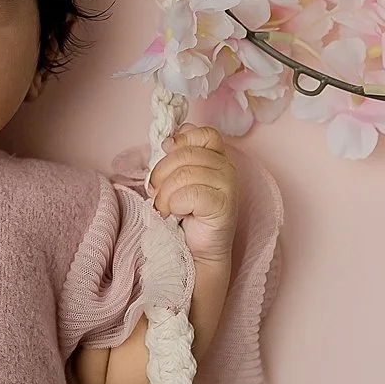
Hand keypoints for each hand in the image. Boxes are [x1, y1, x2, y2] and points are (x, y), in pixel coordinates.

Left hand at [149, 124, 239, 261]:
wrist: (199, 250)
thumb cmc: (187, 214)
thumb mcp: (179, 180)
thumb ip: (178, 158)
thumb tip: (169, 141)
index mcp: (218, 157)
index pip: (203, 134)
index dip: (181, 141)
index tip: (166, 154)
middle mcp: (227, 168)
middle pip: (185, 154)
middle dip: (161, 174)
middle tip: (156, 193)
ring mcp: (228, 186)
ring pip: (184, 175)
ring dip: (165, 194)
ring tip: (165, 207)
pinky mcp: (224, 206)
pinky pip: (189, 195)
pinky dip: (174, 205)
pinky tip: (176, 214)